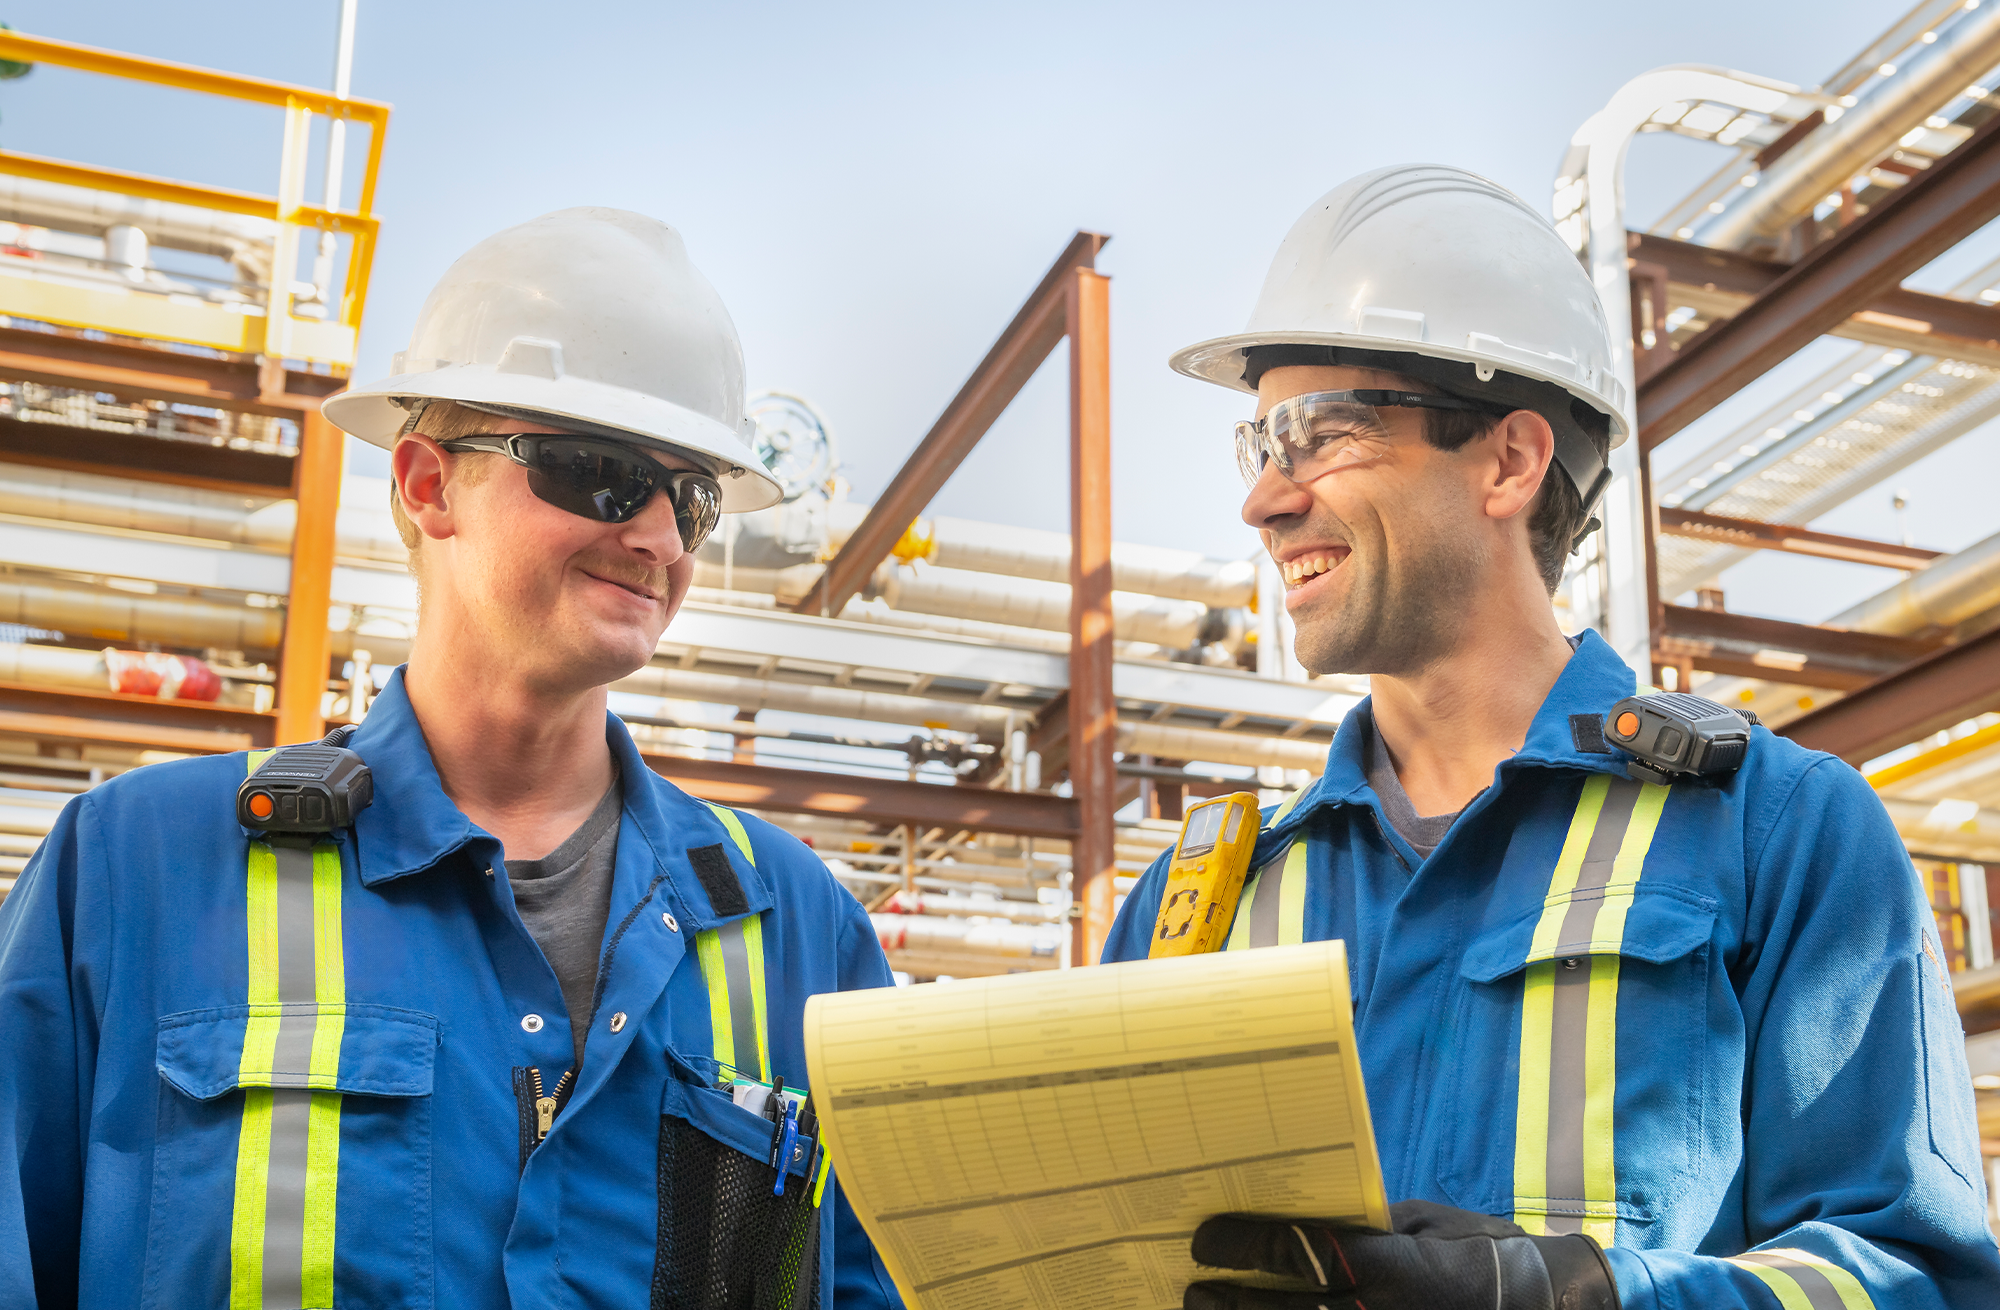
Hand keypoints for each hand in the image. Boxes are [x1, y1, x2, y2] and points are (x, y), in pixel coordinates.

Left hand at [1185, 1201, 1617, 1309]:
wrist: (1538, 1306)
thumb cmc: (1478, 1254)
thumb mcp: (1421, 1224)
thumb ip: (1363, 1226)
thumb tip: (1302, 1218)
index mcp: (1391, 1265)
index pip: (1299, 1251)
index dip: (1243, 1246)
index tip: (1205, 1242)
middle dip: (1229, 1304)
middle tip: (1194, 1293)